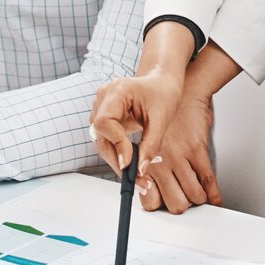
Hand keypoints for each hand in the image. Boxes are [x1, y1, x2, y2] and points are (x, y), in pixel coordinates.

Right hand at [89, 65, 216, 213]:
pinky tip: (136, 167)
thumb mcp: (162, 119)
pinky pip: (108, 142)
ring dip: (119, 162)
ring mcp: (101, 109)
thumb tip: (141, 171)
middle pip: (101, 137)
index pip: (105, 122)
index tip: (130, 163)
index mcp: (116, 91)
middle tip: (140, 182)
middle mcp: (103, 99)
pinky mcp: (106, 119)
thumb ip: (150, 145)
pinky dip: (120, 156)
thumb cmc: (163, 93)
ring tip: (142, 180)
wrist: (161, 82)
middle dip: (119, 161)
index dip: (116, 143)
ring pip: (103, 143)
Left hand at [135, 88, 219, 213]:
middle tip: (183, 200)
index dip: (159, 206)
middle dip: (181, 205)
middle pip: (174, 204)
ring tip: (198, 196)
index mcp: (145, 162)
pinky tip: (214, 200)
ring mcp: (179, 157)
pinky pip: (208, 181)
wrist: (184, 92)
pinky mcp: (197, 150)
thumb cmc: (165, 117)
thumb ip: (148, 167)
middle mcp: (160, 162)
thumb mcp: (149, 143)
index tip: (165, 203)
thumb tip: (151, 191)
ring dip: (198, 199)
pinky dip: (214, 195)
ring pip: (193, 196)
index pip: (149, 201)